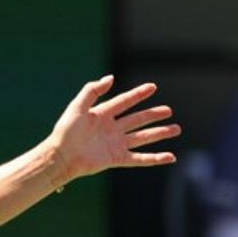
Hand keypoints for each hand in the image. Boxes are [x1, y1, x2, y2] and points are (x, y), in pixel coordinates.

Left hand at [47, 75, 181, 183]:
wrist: (61, 156)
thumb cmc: (65, 131)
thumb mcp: (77, 107)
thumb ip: (92, 90)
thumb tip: (111, 78)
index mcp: (101, 115)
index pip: (124, 101)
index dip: (138, 94)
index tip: (152, 87)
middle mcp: (111, 129)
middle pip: (137, 119)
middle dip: (153, 114)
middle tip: (168, 110)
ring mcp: (115, 144)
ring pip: (142, 137)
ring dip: (159, 133)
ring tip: (176, 129)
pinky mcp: (117, 159)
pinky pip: (140, 158)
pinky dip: (155, 158)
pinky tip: (170, 156)